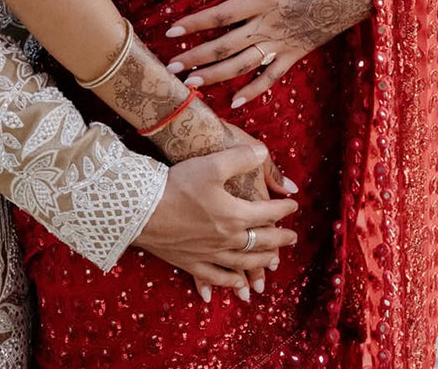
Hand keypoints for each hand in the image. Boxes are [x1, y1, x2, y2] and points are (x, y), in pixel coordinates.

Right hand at [132, 141, 298, 301]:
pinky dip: (229, 282)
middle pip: (260, 241)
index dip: (282, 209)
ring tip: (273, 262)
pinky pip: (216, 277)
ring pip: (243, 262)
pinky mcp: (191, 263)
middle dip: (279, 239)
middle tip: (292, 238)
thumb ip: (240, 158)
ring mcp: (210, 254)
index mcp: (235, 215)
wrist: (143, 211)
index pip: (267, 213)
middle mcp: (227, 239)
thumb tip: (264, 153)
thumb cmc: (179, 185)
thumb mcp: (212, 164)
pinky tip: (236, 285)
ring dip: (260, 262)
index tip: (293, 206)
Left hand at [166, 0, 372, 106]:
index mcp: (264, 0)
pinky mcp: (296, 54)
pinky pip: (272, 77)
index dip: (195, 24)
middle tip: (171, 68)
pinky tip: (235, 101)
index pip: (221, 15)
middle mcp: (269, 25)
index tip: (171, 32)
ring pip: (243, 64)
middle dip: (196, 57)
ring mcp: (283, 43)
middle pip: (226, 45)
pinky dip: (253, 90)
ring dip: (216, 75)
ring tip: (192, 84)